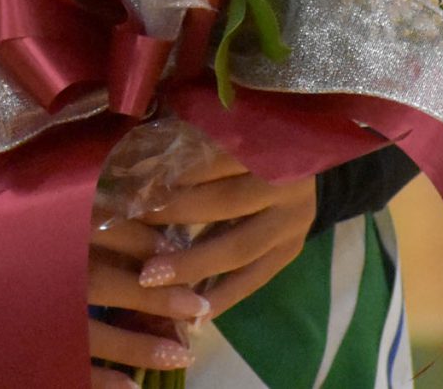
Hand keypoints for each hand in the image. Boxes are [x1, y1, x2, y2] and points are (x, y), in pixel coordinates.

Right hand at [0, 212, 204, 388]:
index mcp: (32, 223)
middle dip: (155, 295)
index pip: (99, 231)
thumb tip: (138, 191)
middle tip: (200, 307)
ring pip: (90, 331)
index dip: (145, 242)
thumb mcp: (14, 197)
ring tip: (181, 350)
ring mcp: (20, 311)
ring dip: (138, 345)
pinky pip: (61, 367)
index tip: (180, 253)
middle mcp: (29, 266)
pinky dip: (97, 381)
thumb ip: (66, 195)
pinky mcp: (10, 346)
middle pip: (103, 281)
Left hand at [98, 144, 316, 319]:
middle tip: (131, 228)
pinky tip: (192, 311)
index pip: (216, 157)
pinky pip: (255, 278)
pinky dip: (223, 297)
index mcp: (267, 143)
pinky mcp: (292, 250)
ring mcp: (293, 221)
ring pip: (240, 248)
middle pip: (227, 202)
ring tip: (150, 278)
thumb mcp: (227, 130)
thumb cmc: (250, 140)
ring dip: (193, 265)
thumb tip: (133, 156)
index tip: (134, 181)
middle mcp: (286, 183)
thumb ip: (190, 139)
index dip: (176, 170)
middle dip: (177, 215)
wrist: (310, 163)